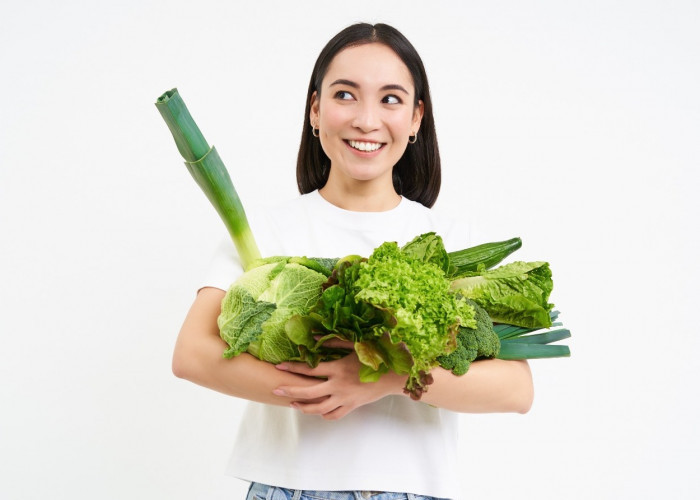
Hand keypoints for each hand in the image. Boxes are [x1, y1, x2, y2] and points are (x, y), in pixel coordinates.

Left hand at [273, 340, 406, 419]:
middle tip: (276, 390)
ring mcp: (345, 398)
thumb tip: (315, 338)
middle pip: (308, 392)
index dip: (293, 368)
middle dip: (290, 391)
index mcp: (338, 369)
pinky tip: (317, 412)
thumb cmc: (375, 357)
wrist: (394, 376)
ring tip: (293, 404)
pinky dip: (323, 415)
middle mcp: (338, 386)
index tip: (279, 366)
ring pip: (319, 408)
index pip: (310, 369)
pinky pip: (334, 415)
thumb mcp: (355, 346)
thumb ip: (334, 343)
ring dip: (303, 407)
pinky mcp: (352, 406)